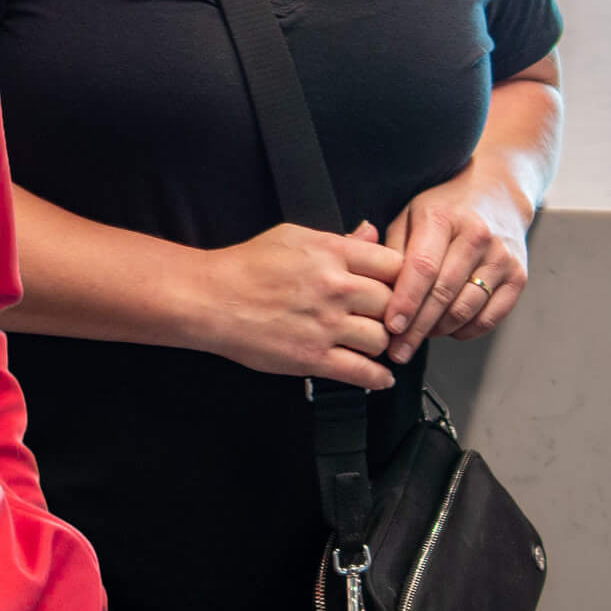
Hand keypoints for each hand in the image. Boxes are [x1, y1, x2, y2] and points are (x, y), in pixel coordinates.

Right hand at [188, 222, 403, 388]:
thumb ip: (338, 240)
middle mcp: (334, 288)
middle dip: (392, 311)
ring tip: (375, 343)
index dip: (399, 277)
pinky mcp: (313, 357)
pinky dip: (377, 378)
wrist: (211, 299)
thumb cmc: (246, 265)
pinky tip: (380, 377)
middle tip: (388, 318)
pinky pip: (361, 372)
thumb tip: (370, 233)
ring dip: (381, 343)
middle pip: (392, 303)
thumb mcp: (294, 237)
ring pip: (381, 339)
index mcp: (331, 253)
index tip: (394, 286)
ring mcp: (325, 325)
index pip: (393, 264)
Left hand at [381, 167, 530, 364]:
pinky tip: (447, 329)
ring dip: (438, 331)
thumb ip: (392, 250)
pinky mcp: (518, 276)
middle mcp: (477, 236)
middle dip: (417, 328)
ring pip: (465, 310)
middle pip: (443, 294)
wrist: (497, 195)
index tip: (390, 327)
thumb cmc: (445, 208)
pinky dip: (464, 331)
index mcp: (443, 218)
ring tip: (417, 337)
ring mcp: (501, 257)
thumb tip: (374, 290)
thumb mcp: (410, 216)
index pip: (423, 268)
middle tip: (397, 350)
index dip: (405, 301)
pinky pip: (489, 318)